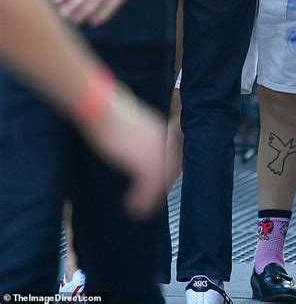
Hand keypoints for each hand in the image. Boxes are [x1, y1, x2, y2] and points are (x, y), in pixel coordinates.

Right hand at [83, 85, 166, 217]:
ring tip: (139, 208)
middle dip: (160, 186)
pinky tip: (132, 206)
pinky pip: (149, 190)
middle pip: (171, 170)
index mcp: (160, 129)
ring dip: (150, 198)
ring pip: (161, 182)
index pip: (173, 154)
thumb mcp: (128, 125)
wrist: (102, 108)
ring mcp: (157, 153)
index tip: (162, 181)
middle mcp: (163, 141)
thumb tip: (133, 153)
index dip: (168, 169)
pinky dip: (141, 201)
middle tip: (148, 199)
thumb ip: (137, 138)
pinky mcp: (147, 165)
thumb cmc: (108, 112)